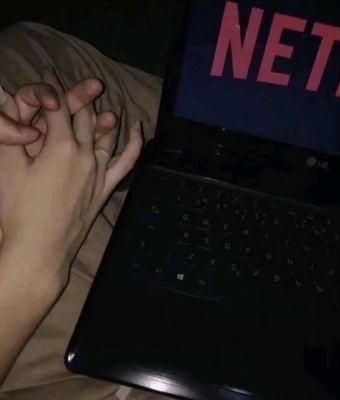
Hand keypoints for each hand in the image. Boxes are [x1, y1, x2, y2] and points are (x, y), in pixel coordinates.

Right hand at [0, 71, 141, 287]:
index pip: (58, 108)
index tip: (47, 78)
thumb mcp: (6, 168)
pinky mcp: (106, 188)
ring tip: (97, 94)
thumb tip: (13, 104)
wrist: (39, 249)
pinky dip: (134, 142)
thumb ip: (12, 134)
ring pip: (106, 133)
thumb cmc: (18, 211)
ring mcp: (100, 172)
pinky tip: (137, 128)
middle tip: (70, 82)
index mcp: (61, 146)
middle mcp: (86, 154)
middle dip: (75, 96)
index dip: (51, 90)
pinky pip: (127, 161)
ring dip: (101, 112)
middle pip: (83, 117)